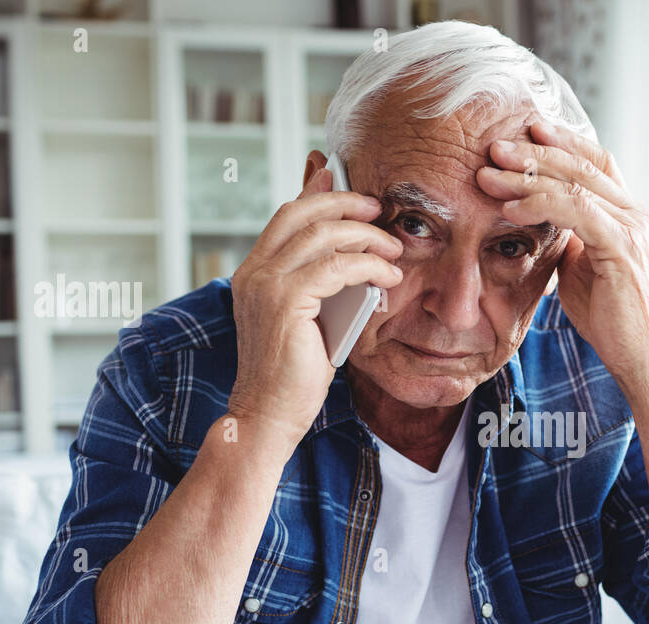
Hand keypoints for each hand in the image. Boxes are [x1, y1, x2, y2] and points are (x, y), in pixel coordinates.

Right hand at [228, 160, 404, 450]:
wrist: (269, 415)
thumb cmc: (292, 376)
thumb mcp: (309, 318)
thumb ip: (321, 284)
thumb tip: (350, 257)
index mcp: (254, 273)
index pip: (287, 216)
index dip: (318, 193)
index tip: (346, 182)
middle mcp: (255, 272)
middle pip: (303, 213)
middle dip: (346, 203)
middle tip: (379, 209)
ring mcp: (267, 284)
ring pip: (323, 234)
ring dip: (366, 236)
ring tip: (394, 248)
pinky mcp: (286, 301)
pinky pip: (338, 267)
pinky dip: (369, 265)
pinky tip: (389, 275)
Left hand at [476, 121, 648, 386]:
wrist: (640, 357)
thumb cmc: (611, 319)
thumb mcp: (581, 269)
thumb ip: (567, 240)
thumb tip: (539, 222)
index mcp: (625, 215)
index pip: (594, 163)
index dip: (561, 143)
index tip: (524, 132)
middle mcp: (633, 214)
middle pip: (581, 166)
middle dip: (533, 153)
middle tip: (493, 147)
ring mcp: (630, 228)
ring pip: (576, 184)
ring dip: (527, 177)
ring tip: (489, 176)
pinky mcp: (621, 248)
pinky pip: (577, 212)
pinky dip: (541, 205)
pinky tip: (511, 209)